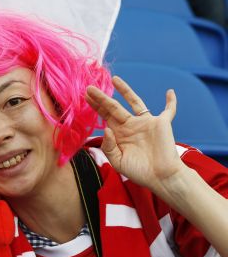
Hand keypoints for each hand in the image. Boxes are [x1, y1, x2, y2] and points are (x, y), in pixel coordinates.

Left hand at [84, 76, 184, 194]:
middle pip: (114, 108)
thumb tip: (106, 129)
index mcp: (119, 135)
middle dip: (102, 98)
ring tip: (114, 79)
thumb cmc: (138, 172)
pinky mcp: (161, 123)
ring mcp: (146, 123)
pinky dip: (171, 102)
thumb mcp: (118, 161)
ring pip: (134, 102)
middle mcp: (130, 126)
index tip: (85, 97)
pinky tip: (169, 92)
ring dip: (125, 90)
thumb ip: (109, 146)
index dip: (96, 107)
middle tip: (89, 87)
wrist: (160, 178)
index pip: (105, 117)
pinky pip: (169, 110)